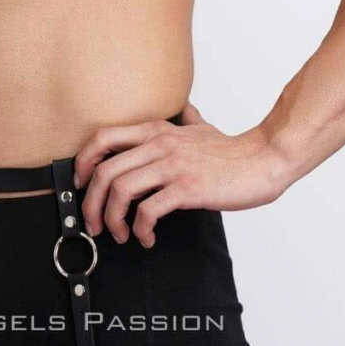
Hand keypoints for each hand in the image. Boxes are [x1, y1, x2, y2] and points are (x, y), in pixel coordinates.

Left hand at [73, 102, 288, 247]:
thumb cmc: (233, 150)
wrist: (264, 161)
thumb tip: (183, 108)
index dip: (82, 162)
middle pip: (104, 170)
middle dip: (90, 203)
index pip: (102, 138)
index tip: (80, 184)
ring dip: (112, 219)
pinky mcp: (188, 188)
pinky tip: (146, 236)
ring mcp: (173, 166)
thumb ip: (186, 118)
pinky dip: (140, 228)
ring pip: (120, 190)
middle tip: (94, 223)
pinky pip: (149, 210)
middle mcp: (160, 144)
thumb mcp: (201, 127)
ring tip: (120, 234)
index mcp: (157, 130)